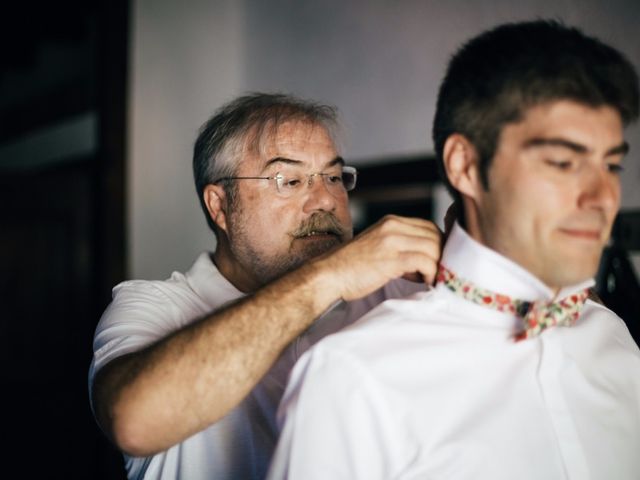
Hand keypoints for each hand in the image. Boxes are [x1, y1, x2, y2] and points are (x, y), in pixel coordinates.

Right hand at [313, 215, 442, 301]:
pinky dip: (431, 274)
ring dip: (438, 266)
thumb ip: (400, 248)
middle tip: (437, 273)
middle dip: (442, 256)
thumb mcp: (377, 247)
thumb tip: (424, 263)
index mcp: (390, 222)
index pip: (428, 226)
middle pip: (435, 235)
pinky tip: (426, 283)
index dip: (438, 245)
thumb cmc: (350, 268)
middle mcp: (393, 226)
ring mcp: (392, 241)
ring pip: (434, 248)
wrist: (328, 275)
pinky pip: (425, 262)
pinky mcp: (391, 258)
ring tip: (431, 280)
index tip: (436, 262)